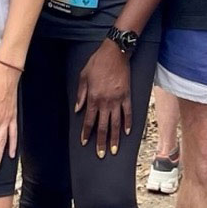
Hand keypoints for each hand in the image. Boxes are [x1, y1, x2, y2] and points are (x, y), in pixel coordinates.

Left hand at [76, 40, 132, 157]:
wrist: (115, 53)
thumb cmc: (97, 63)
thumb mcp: (83, 76)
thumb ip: (81, 94)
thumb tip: (78, 110)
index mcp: (93, 98)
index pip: (89, 121)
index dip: (87, 133)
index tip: (86, 143)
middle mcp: (105, 102)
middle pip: (103, 126)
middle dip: (101, 142)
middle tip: (101, 154)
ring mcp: (117, 100)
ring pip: (116, 123)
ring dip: (115, 137)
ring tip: (115, 149)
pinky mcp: (127, 95)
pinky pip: (128, 112)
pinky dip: (128, 123)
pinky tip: (127, 132)